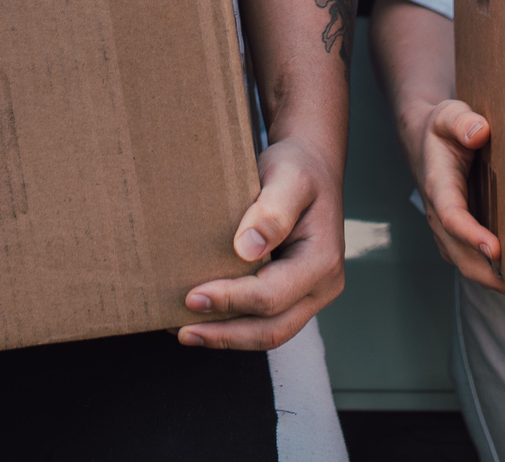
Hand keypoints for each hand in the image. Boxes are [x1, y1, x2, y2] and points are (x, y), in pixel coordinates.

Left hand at [178, 134, 344, 349]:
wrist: (311, 166)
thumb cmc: (298, 168)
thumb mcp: (288, 177)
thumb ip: (272, 211)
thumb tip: (247, 249)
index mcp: (323, 260)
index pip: (272, 295)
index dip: (231, 301)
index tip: (193, 296)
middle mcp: (322, 286)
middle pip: (272, 329)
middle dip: (224, 334)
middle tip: (181, 329)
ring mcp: (309, 295)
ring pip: (268, 333)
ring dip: (226, 337)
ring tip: (185, 331)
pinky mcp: (293, 295)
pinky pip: (265, 320)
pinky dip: (233, 325)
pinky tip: (201, 319)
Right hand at [409, 99, 504, 292]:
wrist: (425, 140)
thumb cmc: (443, 127)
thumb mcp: (449, 114)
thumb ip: (462, 121)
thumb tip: (480, 131)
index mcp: (438, 186)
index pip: (452, 217)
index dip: (472, 235)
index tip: (496, 249)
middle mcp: (438, 214)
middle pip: (459, 254)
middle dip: (489, 273)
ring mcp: (446, 228)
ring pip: (465, 263)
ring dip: (491, 278)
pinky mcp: (456, 234)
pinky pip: (470, 259)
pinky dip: (491, 272)